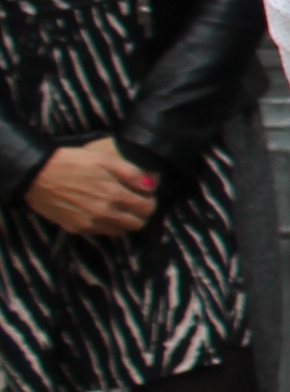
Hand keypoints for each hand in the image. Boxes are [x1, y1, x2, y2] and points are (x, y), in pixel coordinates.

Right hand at [23, 140, 156, 238]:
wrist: (37, 174)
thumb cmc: (72, 162)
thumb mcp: (105, 158)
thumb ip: (131, 173)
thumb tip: (150, 186)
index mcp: (114, 194)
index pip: (147, 208)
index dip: (150, 202)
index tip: (146, 195)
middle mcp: (104, 213)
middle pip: (136, 224)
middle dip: (141, 214)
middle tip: (136, 203)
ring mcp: (89, 223)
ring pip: (119, 231)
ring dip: (124, 221)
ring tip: (119, 207)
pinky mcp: (76, 228)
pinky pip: (101, 232)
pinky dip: (107, 225)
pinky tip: (101, 212)